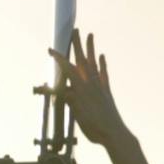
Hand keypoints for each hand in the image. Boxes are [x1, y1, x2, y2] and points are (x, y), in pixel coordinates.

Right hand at [47, 29, 127, 148]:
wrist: (113, 133)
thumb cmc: (93, 126)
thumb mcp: (77, 114)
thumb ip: (71, 99)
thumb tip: (63, 90)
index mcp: (81, 89)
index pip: (67, 69)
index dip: (58, 59)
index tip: (50, 50)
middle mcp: (91, 83)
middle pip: (82, 60)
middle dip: (78, 44)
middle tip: (75, 30)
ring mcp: (100, 86)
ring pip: (93, 63)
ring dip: (90, 48)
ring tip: (91, 34)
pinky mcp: (106, 91)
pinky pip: (104, 73)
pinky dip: (102, 64)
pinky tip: (101, 56)